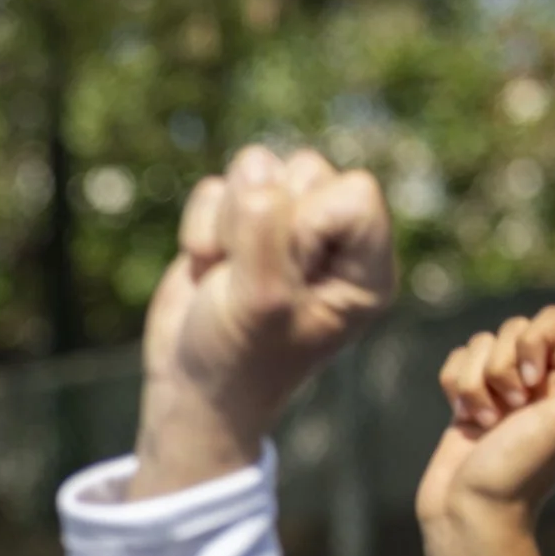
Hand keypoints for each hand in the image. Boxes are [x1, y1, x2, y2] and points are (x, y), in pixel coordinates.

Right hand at [130, 144, 394, 497]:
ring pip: (260, 169)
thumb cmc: (237, 359)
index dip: (308, 224)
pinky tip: (207, 268)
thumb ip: (262, 228)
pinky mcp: (239, 223)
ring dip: (227, 223)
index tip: (285, 277)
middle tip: (250, 280)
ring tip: (225, 275)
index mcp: (365, 267)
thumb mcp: (261, 302)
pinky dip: (201, 227)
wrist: (189, 388)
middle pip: (307, 171)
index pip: (354, 193)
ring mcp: (285, 227)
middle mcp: (333, 240)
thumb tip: (255, 167)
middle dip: (263, 222)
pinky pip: (218, 187)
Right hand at [417, 306, 554, 532]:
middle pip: (514, 328)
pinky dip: (456, 386)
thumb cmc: (518, 472)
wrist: (469, 512)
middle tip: (512, 409)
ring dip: (476, 383)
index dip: (537, 340)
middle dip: (503, 366)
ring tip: (487, 423)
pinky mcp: (467, 400)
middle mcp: (536, 380)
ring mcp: (500, 389)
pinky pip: (457, 362)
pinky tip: (465, 418)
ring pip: (480, 344)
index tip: (534, 381)